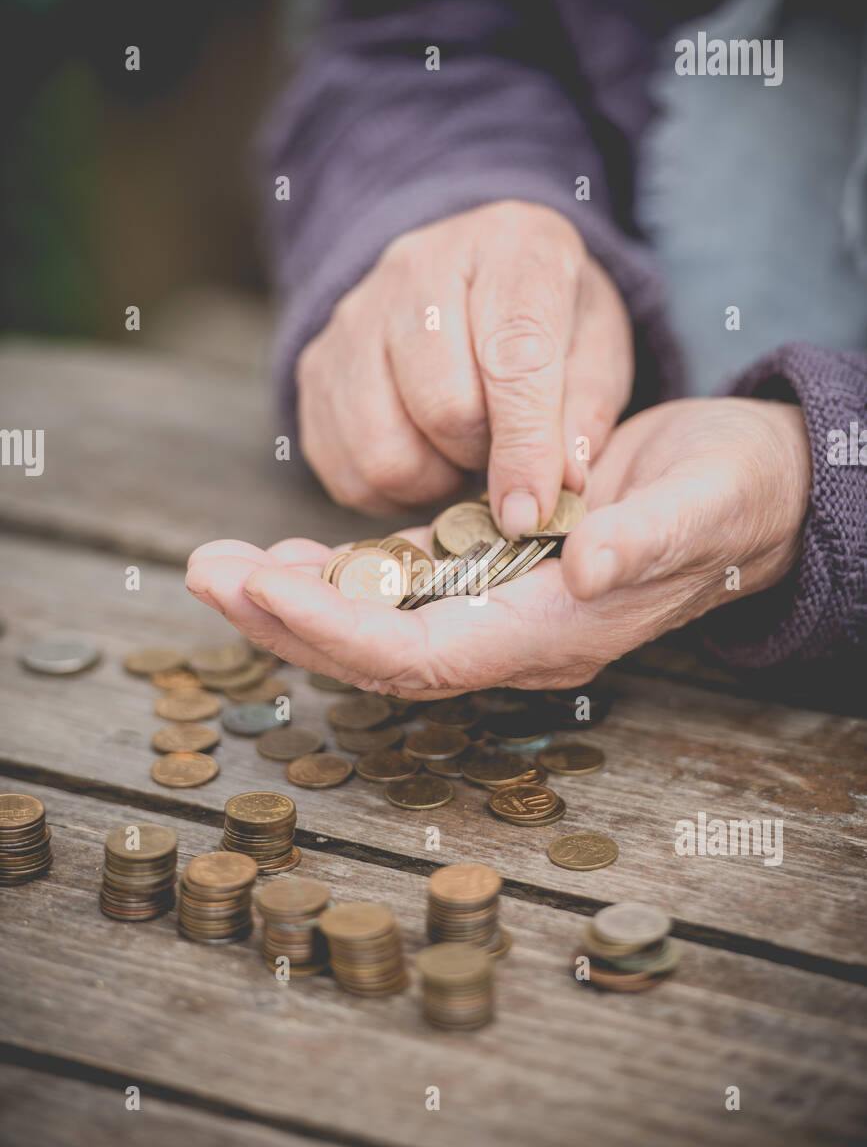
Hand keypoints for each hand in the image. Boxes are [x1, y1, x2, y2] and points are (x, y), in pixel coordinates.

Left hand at [185, 398, 810, 696]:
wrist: (746, 490)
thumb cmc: (734, 496)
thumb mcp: (705, 507)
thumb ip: (648, 541)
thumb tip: (587, 564)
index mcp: (556, 631)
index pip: (425, 656)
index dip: (341, 631)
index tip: (266, 590)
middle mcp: (513, 632)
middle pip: (377, 650)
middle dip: (288, 619)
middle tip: (206, 572)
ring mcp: (497, 604)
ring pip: (376, 621)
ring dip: (296, 596)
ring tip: (222, 563)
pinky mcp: (490, 568)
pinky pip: (398, 586)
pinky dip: (339, 571)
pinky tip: (289, 550)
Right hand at [296, 201, 633, 535]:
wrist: (473, 274)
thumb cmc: (547, 317)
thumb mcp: (596, 346)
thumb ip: (585, 412)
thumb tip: (560, 487)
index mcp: (512, 248)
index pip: (513, 356)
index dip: (526, 446)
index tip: (533, 510)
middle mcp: (418, 268)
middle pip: (443, 408)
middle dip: (482, 455)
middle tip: (500, 447)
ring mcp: (354, 316)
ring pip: (384, 450)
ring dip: (433, 479)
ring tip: (460, 454)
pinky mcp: (315, 366)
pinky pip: (346, 469)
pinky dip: (390, 490)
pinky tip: (422, 457)